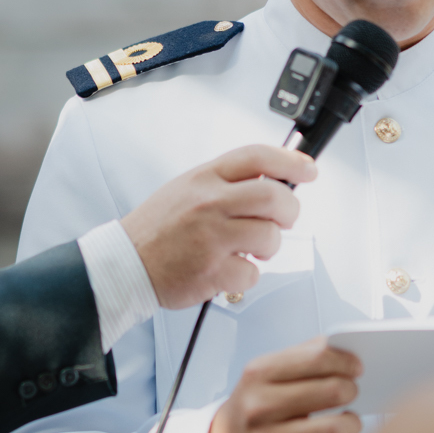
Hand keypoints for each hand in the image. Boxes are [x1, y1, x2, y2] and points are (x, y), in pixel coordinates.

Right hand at [121, 145, 315, 308]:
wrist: (125, 263)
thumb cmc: (158, 229)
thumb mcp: (188, 188)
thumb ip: (226, 182)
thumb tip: (271, 179)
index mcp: (205, 178)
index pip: (258, 157)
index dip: (291, 161)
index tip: (307, 170)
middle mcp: (209, 203)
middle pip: (274, 197)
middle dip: (289, 211)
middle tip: (283, 220)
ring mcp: (211, 238)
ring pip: (270, 237)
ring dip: (268, 247)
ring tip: (249, 250)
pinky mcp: (212, 271)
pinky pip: (252, 273)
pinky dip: (246, 276)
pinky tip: (228, 269)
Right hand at [196, 339, 362, 432]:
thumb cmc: (257, 408)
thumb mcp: (267, 375)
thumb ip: (302, 356)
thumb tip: (341, 346)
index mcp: (258, 375)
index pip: (317, 357)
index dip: (346, 361)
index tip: (356, 368)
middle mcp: (257, 407)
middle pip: (332, 391)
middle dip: (352, 391)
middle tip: (352, 394)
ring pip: (333, 430)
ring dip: (352, 425)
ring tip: (349, 423)